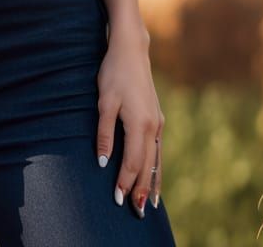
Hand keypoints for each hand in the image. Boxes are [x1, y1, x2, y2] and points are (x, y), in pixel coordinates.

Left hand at [95, 24, 163, 216]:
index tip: (118, 200)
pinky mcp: (157, 118)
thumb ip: (104, 133)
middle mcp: (153, 126)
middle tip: (135, 212)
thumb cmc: (114, 73)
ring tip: (149, 204)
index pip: (133, 161)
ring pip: (157, 159)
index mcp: (140, 124)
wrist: (132, 50)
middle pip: (147, 165)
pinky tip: (154, 176)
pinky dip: (157, 167)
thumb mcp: (104, 102)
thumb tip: (104, 163)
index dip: (125, 181)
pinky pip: (159, 149)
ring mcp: (158, 122)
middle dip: (140, 189)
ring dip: (151, 182)